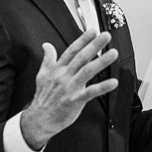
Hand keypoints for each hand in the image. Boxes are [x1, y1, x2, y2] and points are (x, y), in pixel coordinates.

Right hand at [20, 30, 118, 148]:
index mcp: (57, 69)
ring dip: (101, 61)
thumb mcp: (42, 75)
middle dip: (94, 45)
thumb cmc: (43, 98)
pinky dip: (102, 87)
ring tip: (113, 53)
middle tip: (106, 36)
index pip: (71, 51)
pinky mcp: (75, 100)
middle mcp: (64, 76)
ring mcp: (70, 88)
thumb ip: (48, 59)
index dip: (82, 40)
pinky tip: (113, 82)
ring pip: (87, 71)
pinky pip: (91, 92)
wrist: (39, 119)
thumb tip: (46, 45)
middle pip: (81, 57)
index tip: (92, 31)